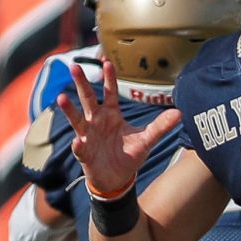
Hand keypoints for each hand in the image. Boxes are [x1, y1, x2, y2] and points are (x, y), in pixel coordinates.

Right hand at [59, 60, 181, 194]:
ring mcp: (88, 135)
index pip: (110, 92)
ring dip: (69, 109)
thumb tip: (179, 113)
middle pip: (88, 99)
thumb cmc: (129, 155)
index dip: (109, 78)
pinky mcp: (84, 153)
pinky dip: (79, 145)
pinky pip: (80, 148)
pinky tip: (79, 141)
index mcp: (112, 114)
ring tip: (61, 98)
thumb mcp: (147, 139)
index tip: (107, 62)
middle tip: (74, 66)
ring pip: (77, 119)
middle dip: (81, 83)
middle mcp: (97, 121)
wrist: (118, 178)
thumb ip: (160, 126)